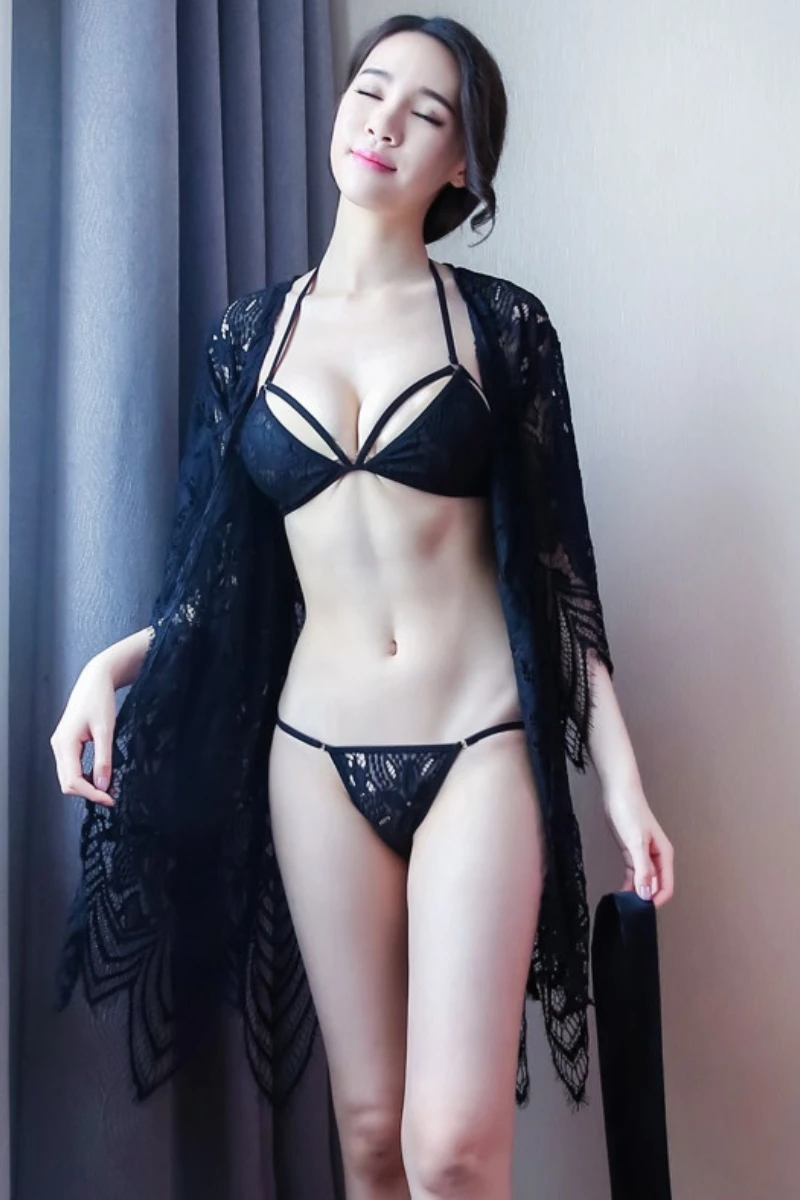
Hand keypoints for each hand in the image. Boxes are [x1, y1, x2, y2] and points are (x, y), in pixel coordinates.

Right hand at [50, 657, 117, 807]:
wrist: (95, 680)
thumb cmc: (100, 700)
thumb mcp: (106, 730)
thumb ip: (104, 759)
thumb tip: (103, 786)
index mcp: (65, 743)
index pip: (72, 781)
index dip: (91, 794)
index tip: (110, 799)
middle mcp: (58, 746)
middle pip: (67, 783)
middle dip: (88, 793)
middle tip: (112, 796)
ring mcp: (61, 745)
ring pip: (69, 777)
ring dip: (87, 786)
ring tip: (109, 787)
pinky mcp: (67, 743)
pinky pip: (72, 767)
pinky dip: (85, 776)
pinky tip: (101, 775)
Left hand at [600, 779, 673, 909]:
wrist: (618, 792)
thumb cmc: (630, 812)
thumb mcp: (636, 843)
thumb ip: (642, 870)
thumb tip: (646, 895)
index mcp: (664, 855)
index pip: (666, 886)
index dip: (656, 900)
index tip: (641, 910)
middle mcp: (657, 858)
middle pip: (656, 886)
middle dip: (646, 899)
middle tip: (630, 910)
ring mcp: (643, 856)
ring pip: (644, 882)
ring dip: (636, 893)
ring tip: (623, 904)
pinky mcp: (631, 853)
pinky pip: (633, 874)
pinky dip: (628, 884)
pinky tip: (619, 892)